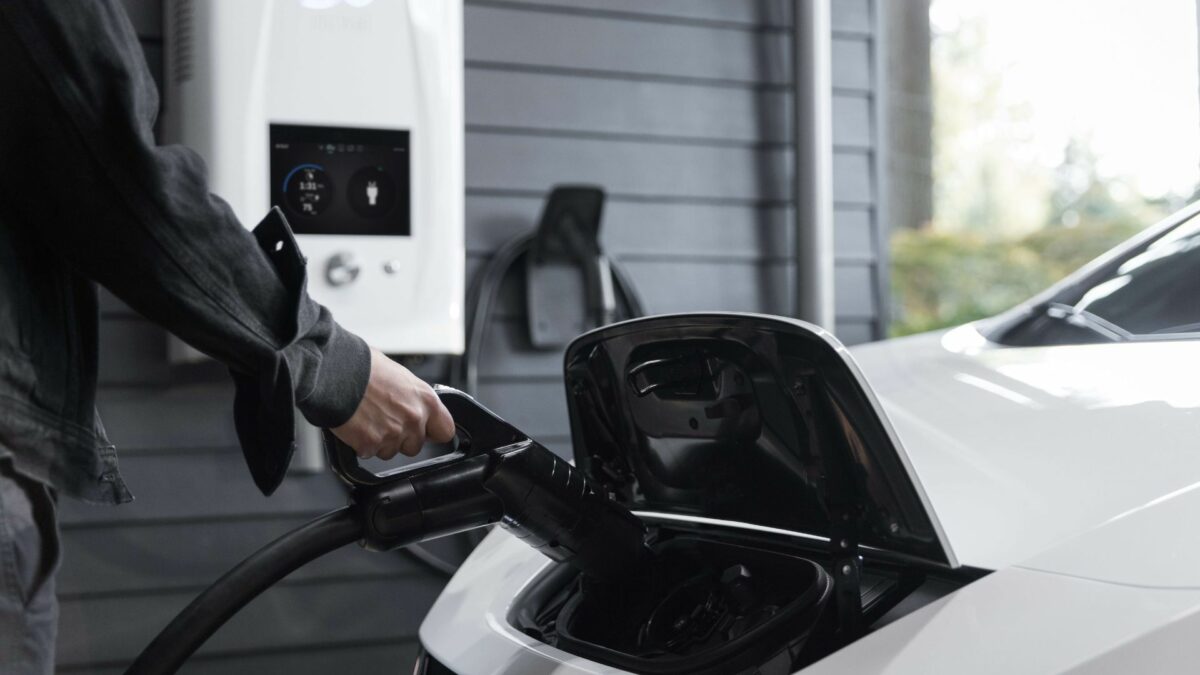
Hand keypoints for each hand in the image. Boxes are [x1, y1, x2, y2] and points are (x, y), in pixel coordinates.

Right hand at [331, 349, 454, 459]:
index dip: (433, 432)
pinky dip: (360, 443)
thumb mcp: (399, 375)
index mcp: (425, 399)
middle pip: (415, 446)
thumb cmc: (362, 366)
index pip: (445, 430)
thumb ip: (412, 396)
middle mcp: (413, 418)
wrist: (335, 372)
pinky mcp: (370, 444)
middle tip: (384, 421)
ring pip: (391, 451)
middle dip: (401, 439)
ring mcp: (393, 433)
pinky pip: (369, 452)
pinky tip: (355, 425)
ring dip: (380, 442)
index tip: (426, 432)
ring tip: (367, 419)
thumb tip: (412, 404)